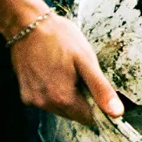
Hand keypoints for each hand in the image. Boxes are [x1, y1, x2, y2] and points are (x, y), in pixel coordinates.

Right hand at [9, 12, 123, 125]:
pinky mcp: (25, 93)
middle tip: (79, 72)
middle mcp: (45, 104)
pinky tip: (53, 71)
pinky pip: (46, 100)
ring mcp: (32, 99)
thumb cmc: (59, 38)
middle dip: (81, 97)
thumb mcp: (86, 61)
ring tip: (65, 69)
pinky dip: (52, 90)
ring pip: (60, 107)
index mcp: (62, 99)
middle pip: (74, 114)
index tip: (96, 86)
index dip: (97, 105)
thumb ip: (101, 89)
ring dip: (67, 94)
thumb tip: (116, 113)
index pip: (88, 118)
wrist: (28, 24)